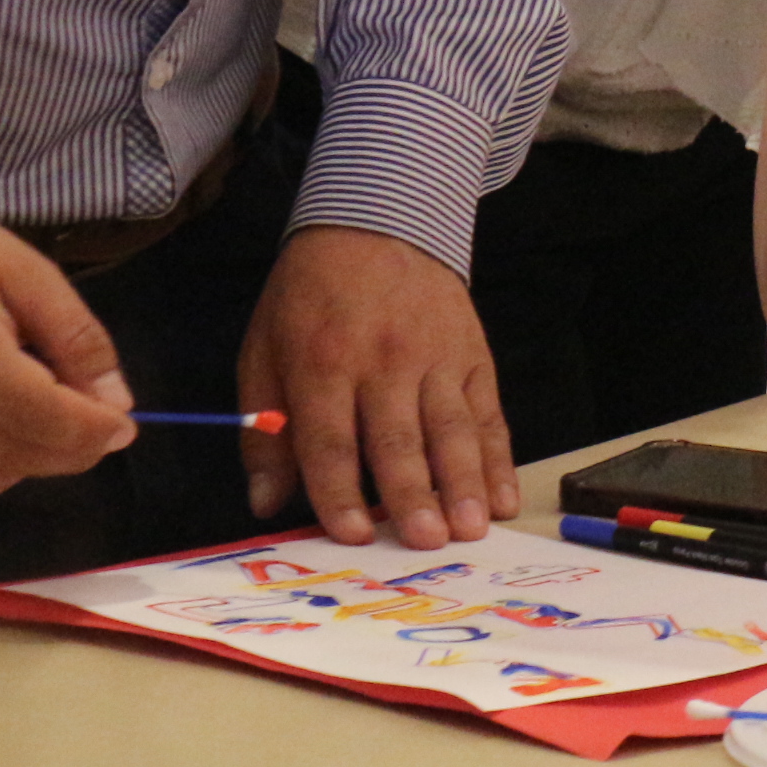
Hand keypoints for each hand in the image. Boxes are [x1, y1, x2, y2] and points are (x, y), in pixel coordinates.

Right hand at [0, 195, 136, 501]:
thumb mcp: (28, 271)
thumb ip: (77, 337)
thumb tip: (115, 404)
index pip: (38, 417)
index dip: (92, 432)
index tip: (125, 427)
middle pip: (11, 456)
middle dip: (70, 451)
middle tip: (100, 428)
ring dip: (27, 463)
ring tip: (48, 422)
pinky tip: (0, 430)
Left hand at [240, 225, 512, 547]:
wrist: (376, 223)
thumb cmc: (309, 298)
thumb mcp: (263, 352)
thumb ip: (264, 430)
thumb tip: (266, 502)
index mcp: (322, 364)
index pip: (332, 441)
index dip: (342, 492)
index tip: (355, 534)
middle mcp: (384, 361)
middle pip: (399, 439)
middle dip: (414, 494)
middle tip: (428, 542)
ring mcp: (436, 356)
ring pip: (453, 429)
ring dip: (464, 482)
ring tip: (472, 528)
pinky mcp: (472, 353)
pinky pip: (488, 412)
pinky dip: (497, 457)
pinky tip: (502, 495)